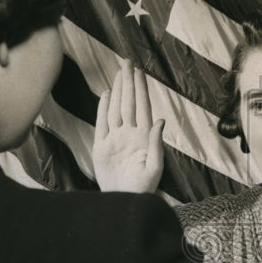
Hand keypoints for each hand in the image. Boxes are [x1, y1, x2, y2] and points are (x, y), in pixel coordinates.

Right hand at [93, 59, 164, 192]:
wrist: (125, 201)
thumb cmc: (144, 187)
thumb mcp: (154, 167)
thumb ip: (156, 143)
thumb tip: (160, 121)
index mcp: (143, 137)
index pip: (142, 107)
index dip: (140, 89)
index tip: (140, 72)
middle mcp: (129, 134)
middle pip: (128, 102)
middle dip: (128, 82)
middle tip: (127, 62)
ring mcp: (115, 139)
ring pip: (116, 108)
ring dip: (118, 90)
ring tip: (119, 73)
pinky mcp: (101, 146)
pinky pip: (102, 123)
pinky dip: (103, 108)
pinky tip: (107, 94)